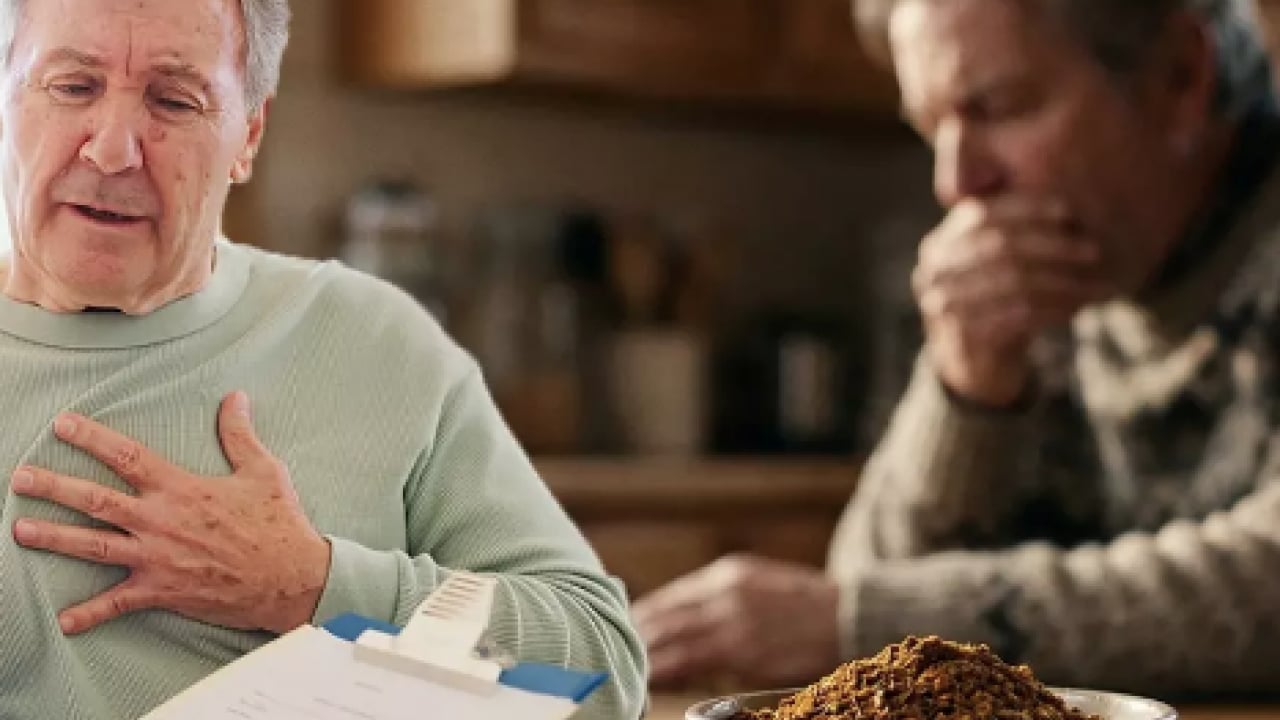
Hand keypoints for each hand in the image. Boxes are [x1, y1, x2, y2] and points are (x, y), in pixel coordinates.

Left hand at [11, 392, 331, 635]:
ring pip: (93, 546)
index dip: (91, 438)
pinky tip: (65, 620)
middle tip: (21, 477)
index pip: (127, 456)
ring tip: (21, 530)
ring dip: (54, 538)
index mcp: (181, 489)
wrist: (290, 577)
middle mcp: (161, 521)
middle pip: (95, 500)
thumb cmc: (278, 524)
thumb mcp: (264, 471)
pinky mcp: (162, 591)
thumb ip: (240, 434)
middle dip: (54, 487)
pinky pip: (118, 603)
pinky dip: (90, 613)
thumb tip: (235, 398)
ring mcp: (157, 558)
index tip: (62, 425)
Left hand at [632, 555, 840, 688]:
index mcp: (728, 574)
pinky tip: (651, 680)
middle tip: (605, 651)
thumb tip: (683, 617)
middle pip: (664, 619)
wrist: (850, 617)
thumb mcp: (762, 585)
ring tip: (619, 668)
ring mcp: (732, 622)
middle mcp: (724, 593)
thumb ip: (723, 596)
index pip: (671, 598)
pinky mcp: (743, 651)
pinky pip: (692, 663)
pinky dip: (667, 671)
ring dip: (644, 657)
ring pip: (671, 641)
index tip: (620, 629)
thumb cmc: (807, 607)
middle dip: (635, 638)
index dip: (643, 616)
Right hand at [914, 197, 1109, 405]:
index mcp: (940, 243)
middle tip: (1092, 249)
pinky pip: (1019, 316)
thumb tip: (1065, 208)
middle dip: (1052, 245)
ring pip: (1014, 282)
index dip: (1027, 209)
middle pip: (1001, 247)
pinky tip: (1078, 308)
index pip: (983, 214)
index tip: (1068, 211)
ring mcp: (945, 306)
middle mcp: (935, 272)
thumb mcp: (992, 262)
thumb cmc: (992, 300)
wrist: (972, 361)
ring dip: (1061, 281)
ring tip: (1094, 282)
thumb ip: (1012, 231)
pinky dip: (1053, 310)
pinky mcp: (964, 336)